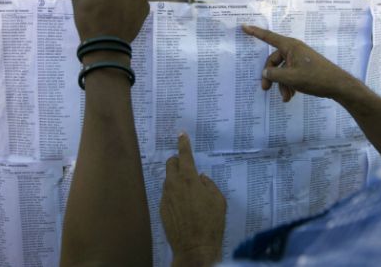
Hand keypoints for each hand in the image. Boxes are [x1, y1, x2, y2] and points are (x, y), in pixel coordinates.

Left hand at [160, 133, 225, 266]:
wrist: (195, 247)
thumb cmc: (211, 223)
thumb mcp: (219, 201)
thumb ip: (209, 185)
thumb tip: (202, 178)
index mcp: (189, 179)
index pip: (184, 155)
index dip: (183, 143)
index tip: (181, 134)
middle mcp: (174, 184)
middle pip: (170, 163)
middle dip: (177, 161)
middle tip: (186, 166)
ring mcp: (166, 196)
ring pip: (168, 179)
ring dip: (176, 178)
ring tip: (188, 190)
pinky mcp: (162, 208)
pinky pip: (167, 194)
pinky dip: (174, 193)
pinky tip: (184, 205)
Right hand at [242, 24, 360, 102]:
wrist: (338, 85)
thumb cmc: (315, 78)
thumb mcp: (291, 78)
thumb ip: (274, 75)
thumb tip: (265, 73)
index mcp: (290, 46)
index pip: (269, 37)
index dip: (255, 32)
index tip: (243, 26)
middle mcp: (294, 50)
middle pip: (274, 60)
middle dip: (270, 76)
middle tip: (266, 89)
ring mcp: (299, 59)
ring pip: (282, 70)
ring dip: (281, 84)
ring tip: (285, 97)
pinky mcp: (304, 67)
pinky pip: (290, 74)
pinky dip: (289, 84)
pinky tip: (291, 96)